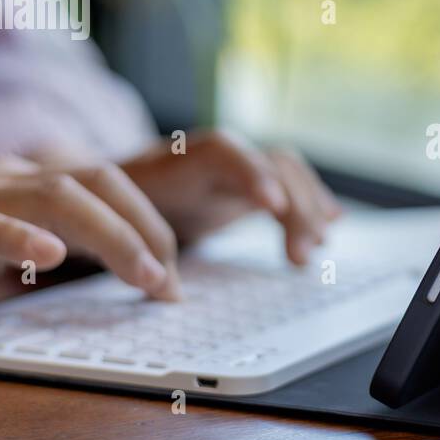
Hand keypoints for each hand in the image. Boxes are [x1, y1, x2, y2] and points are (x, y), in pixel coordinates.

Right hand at [0, 156, 179, 331]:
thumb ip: (48, 249)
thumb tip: (118, 271)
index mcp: (22, 184)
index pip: (106, 187)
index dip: (150, 226)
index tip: (174, 278)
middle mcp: (3, 181)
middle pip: (97, 182)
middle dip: (147, 228)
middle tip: (172, 284)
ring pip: (55, 197)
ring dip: (112, 236)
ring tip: (146, 276)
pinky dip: (19, 238)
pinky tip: (50, 256)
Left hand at [120, 130, 341, 263]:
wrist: (107, 189)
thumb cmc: (110, 210)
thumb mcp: (114, 222)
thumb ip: (137, 243)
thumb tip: (163, 286)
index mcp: (179, 161)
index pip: (224, 153)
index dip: (252, 174)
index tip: (272, 206)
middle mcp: (215, 156)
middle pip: (270, 163)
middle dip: (294, 205)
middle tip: (301, 255)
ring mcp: (235, 167)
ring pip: (287, 171)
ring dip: (309, 207)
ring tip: (317, 246)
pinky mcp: (247, 184)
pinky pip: (289, 184)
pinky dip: (311, 202)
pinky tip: (332, 223)